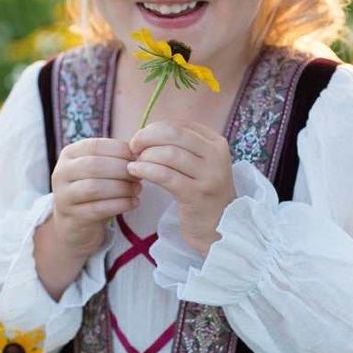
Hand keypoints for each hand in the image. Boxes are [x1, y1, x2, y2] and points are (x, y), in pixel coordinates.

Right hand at [50, 136, 139, 256]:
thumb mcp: (98, 168)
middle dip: (121, 170)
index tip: (137, 158)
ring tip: (137, 189)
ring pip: (95, 188)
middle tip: (139, 175)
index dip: (119, 150)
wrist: (75, 221)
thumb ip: (114, 158)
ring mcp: (64, 196)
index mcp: (69, 154)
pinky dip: (120, 205)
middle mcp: (61, 173)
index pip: (95, 146)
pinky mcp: (73, 216)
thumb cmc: (93, 188)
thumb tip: (140, 153)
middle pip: (94, 166)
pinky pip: (99, 209)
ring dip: (121, 188)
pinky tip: (134, 202)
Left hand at [127, 120, 236, 256]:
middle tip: (133, 147)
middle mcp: (216, 155)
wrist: (220, 227)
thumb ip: (180, 146)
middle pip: (173, 134)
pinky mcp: (196, 194)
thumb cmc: (203, 193)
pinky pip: (165, 175)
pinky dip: (146, 170)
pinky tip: (135, 172)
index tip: (141, 139)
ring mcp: (209, 175)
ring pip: (168, 154)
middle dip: (147, 137)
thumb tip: (146, 132)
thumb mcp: (200, 164)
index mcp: (216, 143)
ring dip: (145, 156)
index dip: (155, 128)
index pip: (179, 125)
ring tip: (135, 164)